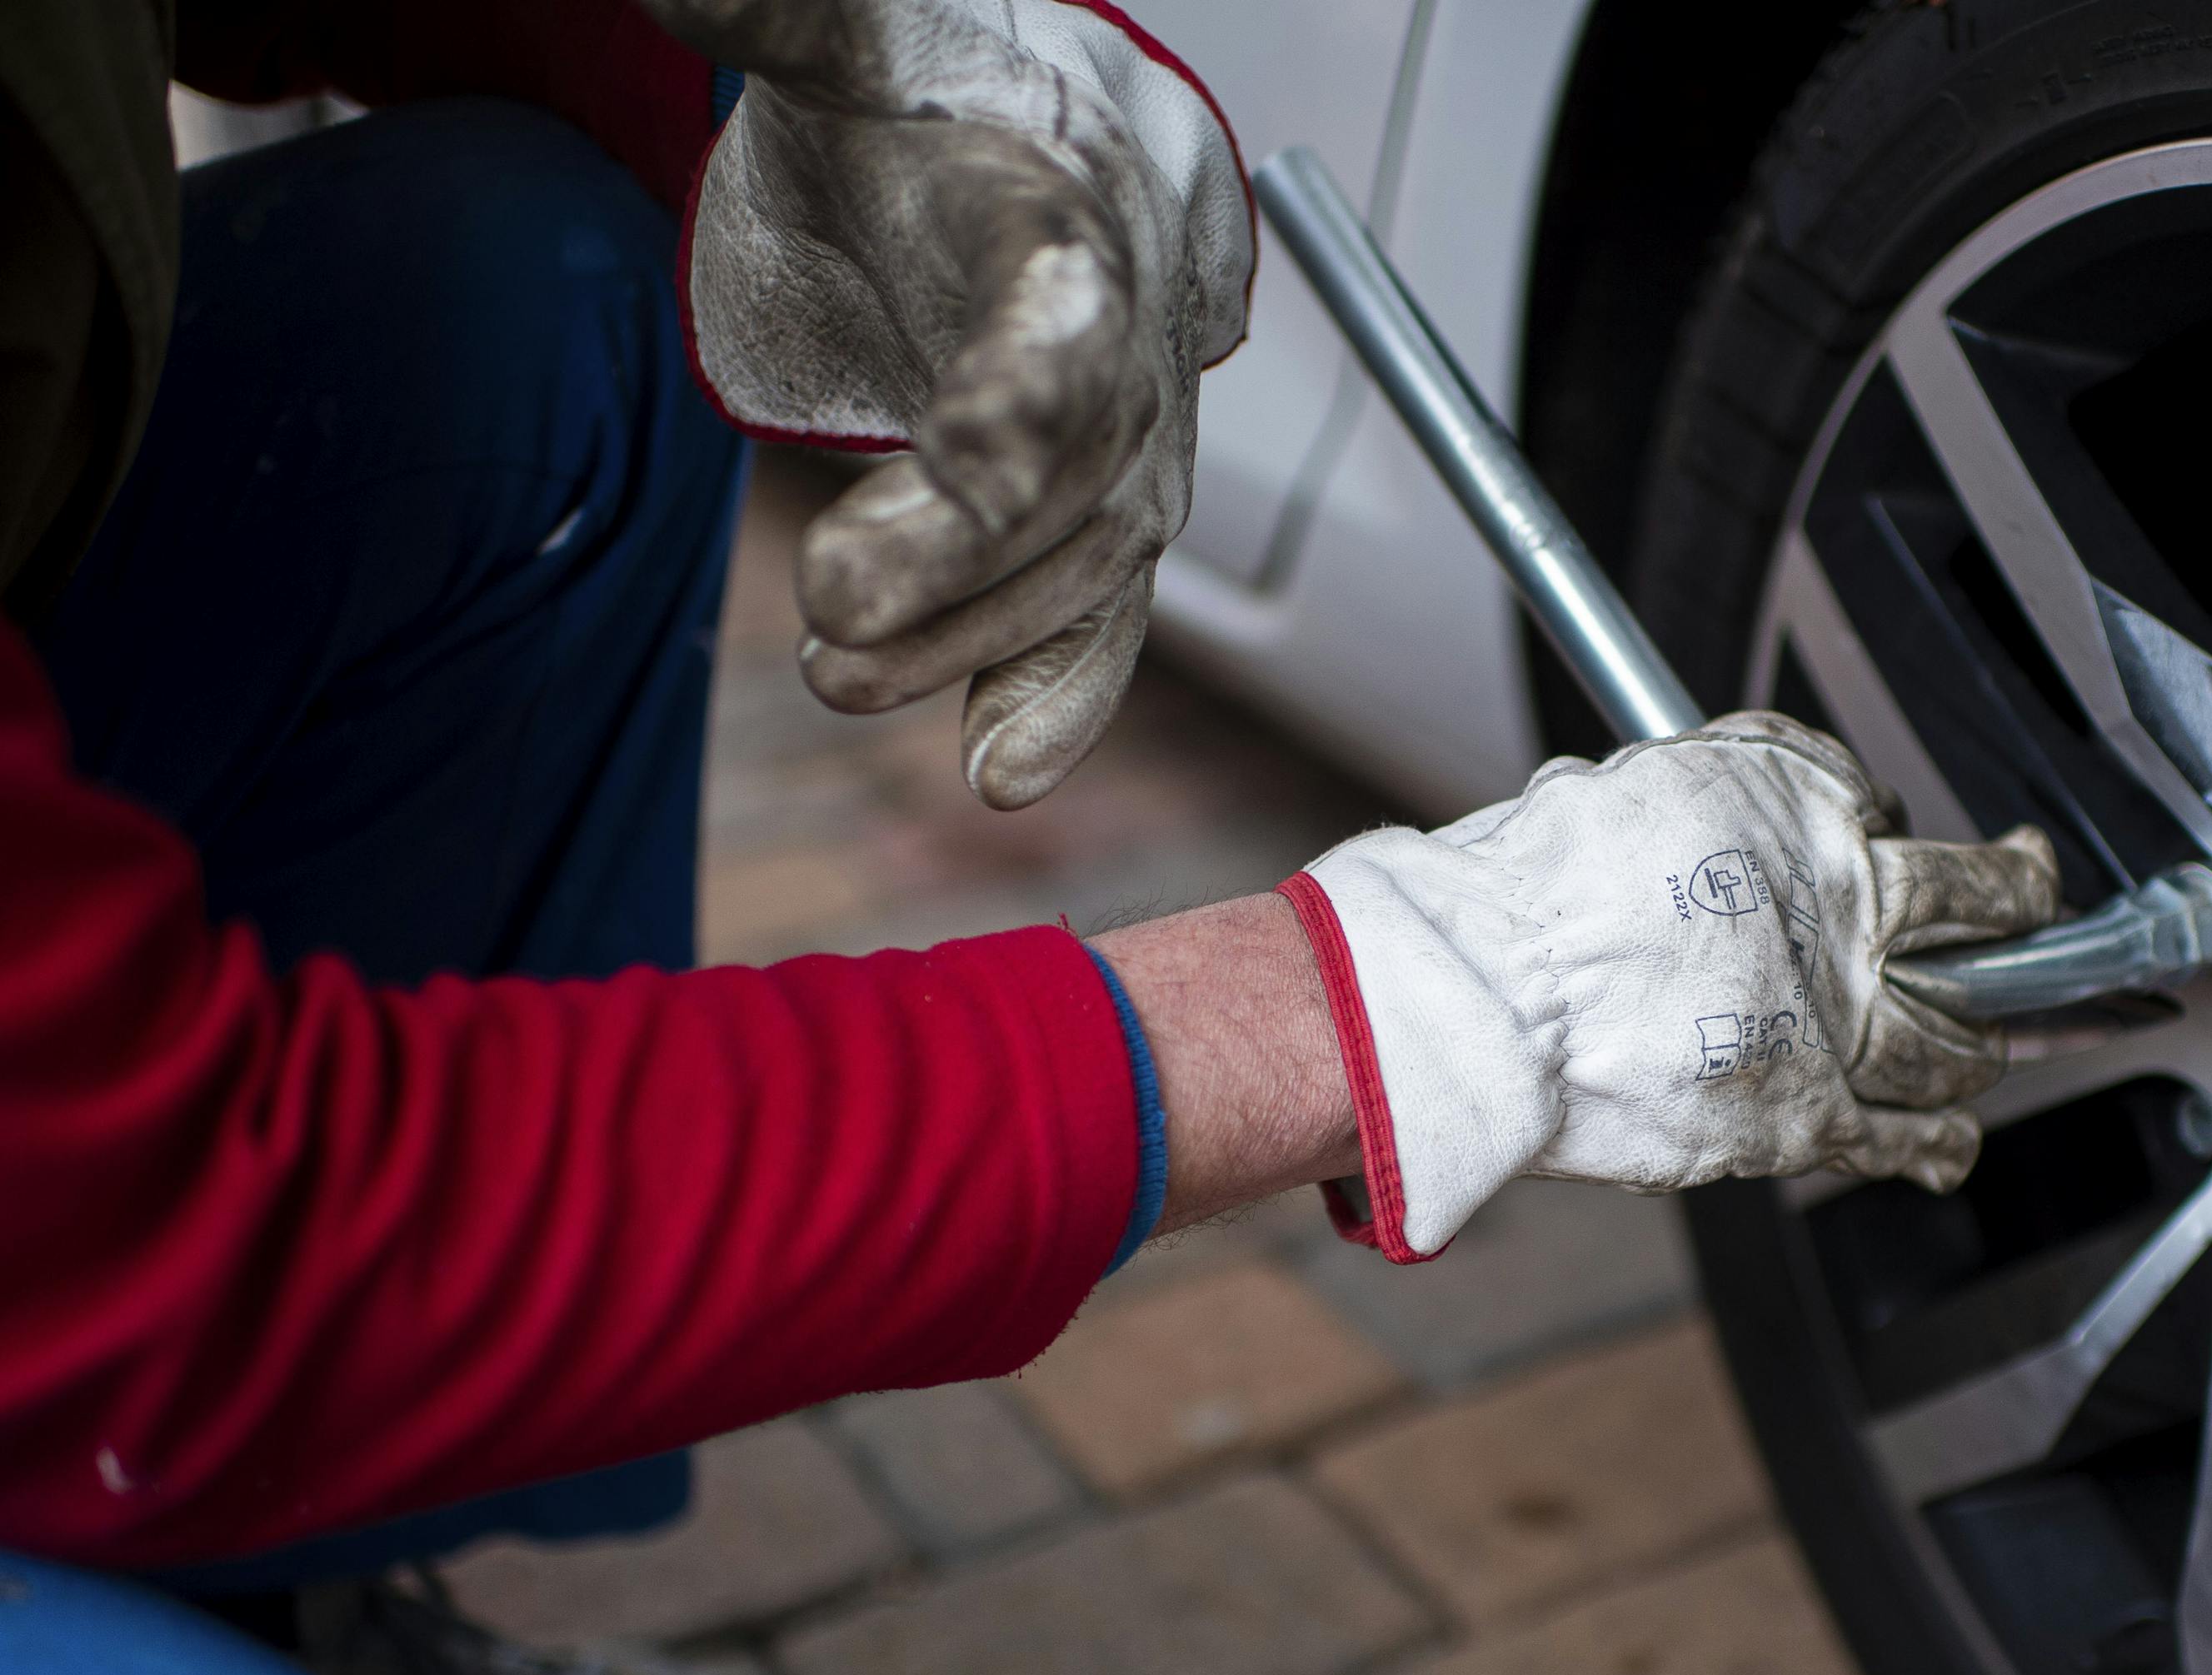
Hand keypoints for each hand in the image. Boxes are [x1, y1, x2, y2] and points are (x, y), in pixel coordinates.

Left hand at [648, 0, 1252, 807]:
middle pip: (1084, 471)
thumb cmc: (932, 83)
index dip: (1016, 419)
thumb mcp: (854, 32)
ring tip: (836, 674)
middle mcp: (1138, 324)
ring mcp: (1136, 423)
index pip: (1068, 329)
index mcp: (1080, 201)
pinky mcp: (1102, 502)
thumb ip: (781, 16)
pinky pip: (1105, 614)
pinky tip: (997, 771)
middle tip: (833, 610)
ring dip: (977, 640)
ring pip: (1094, 558)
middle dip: (969, 561)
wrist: (1018, 123)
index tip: (942, 477)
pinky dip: (1062, 698)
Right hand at [1281, 713, 2061, 1259]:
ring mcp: (1839, 1016)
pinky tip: (1955, 1146)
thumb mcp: (1634, 784)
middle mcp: (1842, 903)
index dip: (1883, 824)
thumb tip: (1732, 803)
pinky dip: (1940, 1146)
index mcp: (1797, 805)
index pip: (1881, 805)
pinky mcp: (1808, 1112)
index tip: (1887, 835)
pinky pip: (1906, 1136)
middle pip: (1981, 905)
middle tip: (2030, 901)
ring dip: (1976, 1042)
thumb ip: (1711, 794)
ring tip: (1981, 1041)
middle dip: (2019, 903)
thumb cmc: (1533, 889)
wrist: (1492, 992)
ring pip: (1956, 1034)